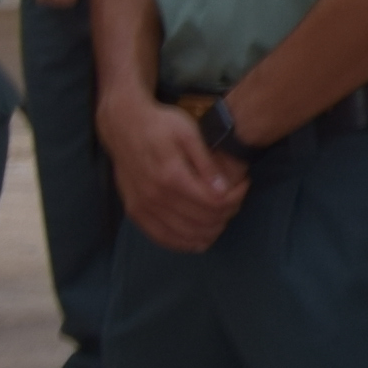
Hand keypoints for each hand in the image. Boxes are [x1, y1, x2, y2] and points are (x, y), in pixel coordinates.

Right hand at [109, 93, 249, 255]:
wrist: (123, 126)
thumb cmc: (160, 125)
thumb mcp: (189, 133)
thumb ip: (206, 163)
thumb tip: (223, 190)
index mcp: (171, 176)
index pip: (214, 203)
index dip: (236, 198)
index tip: (244, 185)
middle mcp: (155, 197)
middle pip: (203, 221)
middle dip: (227, 213)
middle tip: (235, 199)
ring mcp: (142, 208)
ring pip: (185, 235)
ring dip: (210, 231)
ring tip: (222, 214)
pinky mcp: (135, 213)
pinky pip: (162, 239)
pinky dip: (185, 243)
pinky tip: (199, 237)